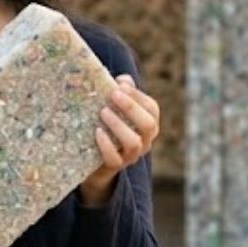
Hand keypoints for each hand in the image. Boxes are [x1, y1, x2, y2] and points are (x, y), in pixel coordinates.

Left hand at [80, 74, 159, 205]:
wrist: (95, 158)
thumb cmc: (109, 124)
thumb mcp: (116, 107)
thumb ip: (122, 91)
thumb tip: (123, 80)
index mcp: (148, 124)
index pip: (152, 109)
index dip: (138, 96)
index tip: (120, 85)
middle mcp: (145, 140)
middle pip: (148, 125)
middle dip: (131, 108)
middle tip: (113, 95)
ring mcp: (131, 155)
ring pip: (134, 143)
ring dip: (119, 125)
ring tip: (103, 112)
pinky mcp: (115, 166)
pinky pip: (115, 159)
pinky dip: (106, 145)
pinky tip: (97, 131)